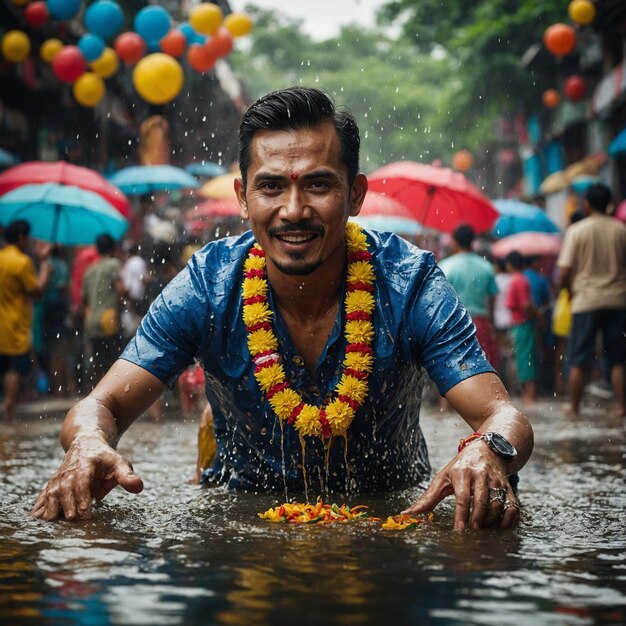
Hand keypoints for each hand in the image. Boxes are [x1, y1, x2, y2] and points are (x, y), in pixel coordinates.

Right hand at [30, 436, 142, 520]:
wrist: (85, 445)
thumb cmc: (106, 458)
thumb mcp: (120, 463)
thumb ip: (127, 476)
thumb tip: (138, 487)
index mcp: (85, 466)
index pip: (81, 483)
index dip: (82, 499)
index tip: (86, 514)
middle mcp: (67, 474)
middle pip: (63, 494)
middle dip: (69, 510)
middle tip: (78, 524)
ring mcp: (56, 481)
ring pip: (50, 499)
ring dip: (53, 514)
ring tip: (61, 528)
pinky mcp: (50, 488)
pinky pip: (41, 501)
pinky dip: (39, 512)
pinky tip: (38, 523)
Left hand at [401, 442, 519, 529]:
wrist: (486, 449)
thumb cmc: (459, 468)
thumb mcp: (442, 478)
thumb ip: (427, 498)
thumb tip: (406, 513)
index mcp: (462, 473)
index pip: (462, 496)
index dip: (461, 514)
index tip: (459, 530)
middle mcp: (481, 475)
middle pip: (482, 500)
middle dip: (478, 518)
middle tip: (473, 531)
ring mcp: (496, 481)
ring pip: (498, 504)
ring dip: (491, 520)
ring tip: (482, 529)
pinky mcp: (508, 487)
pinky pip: (513, 505)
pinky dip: (508, 519)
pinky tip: (499, 527)